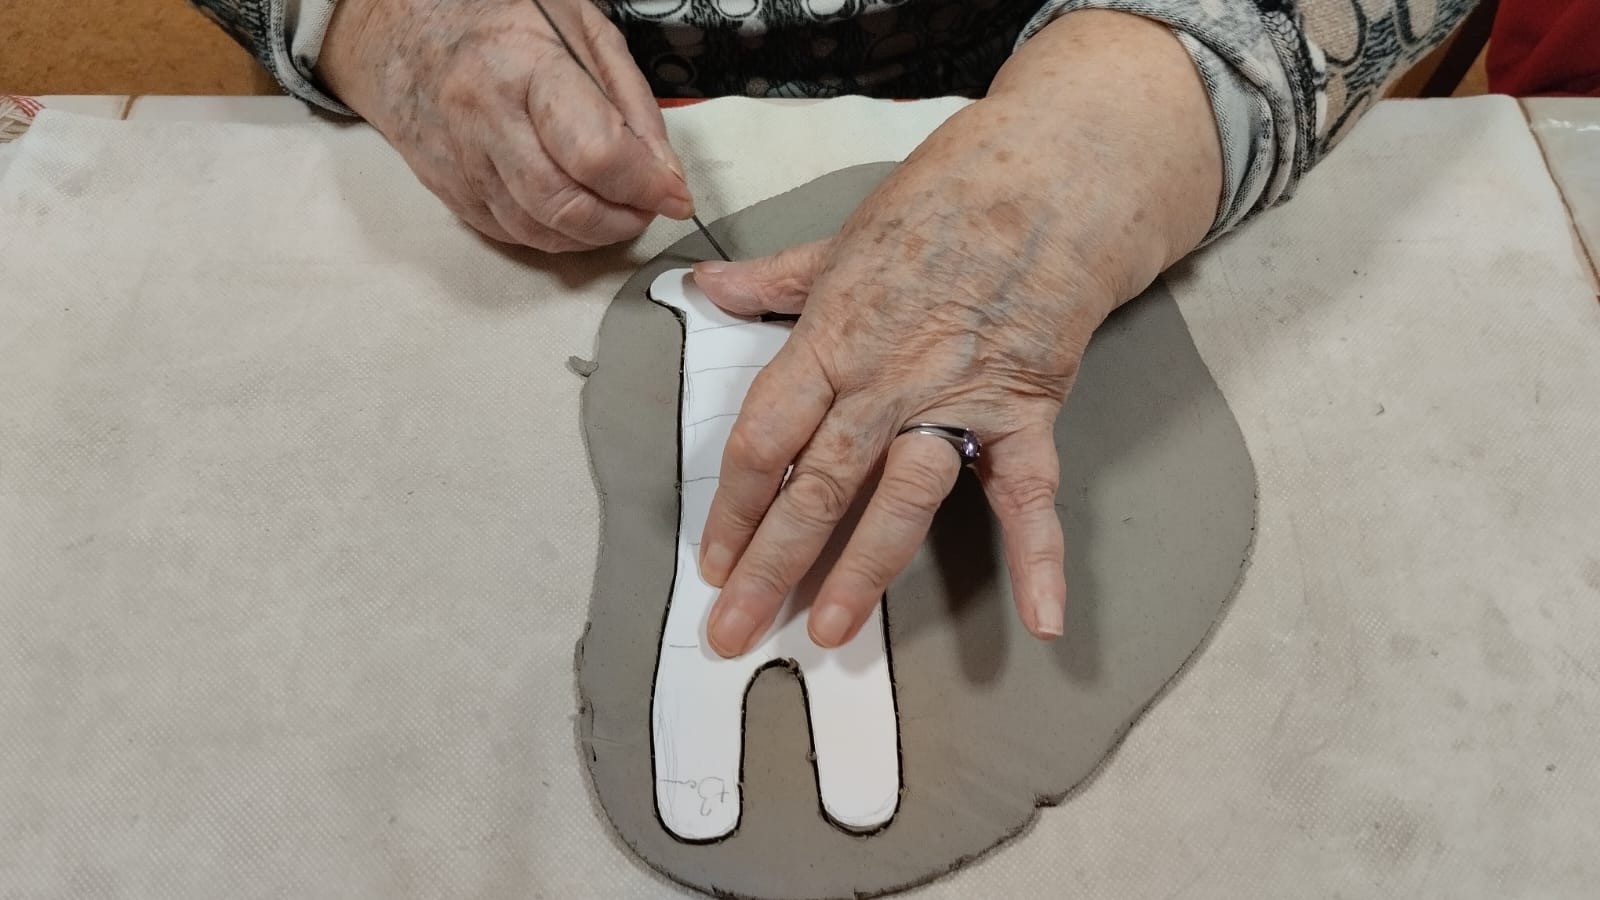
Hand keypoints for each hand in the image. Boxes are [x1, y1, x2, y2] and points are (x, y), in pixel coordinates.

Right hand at [318, 0, 692, 249]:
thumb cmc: (497, 20)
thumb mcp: (580, 28)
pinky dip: (555, 232)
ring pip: (540, 231)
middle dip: (622, 220)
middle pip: (565, 205)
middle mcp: (483, 120)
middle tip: (647, 206)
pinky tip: (573, 209)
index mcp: (522, 67)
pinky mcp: (449, 192)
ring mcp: (460, 163)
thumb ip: (629, 100)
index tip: (674, 195)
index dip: (646, 185)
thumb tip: (664, 173)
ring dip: (592, 234)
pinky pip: (513, 233)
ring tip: (617, 208)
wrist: (401, 33)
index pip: (596, 153)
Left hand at [691, 11, 1223, 656]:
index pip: (762, 437)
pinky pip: (1029, 491)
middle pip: (815, 485)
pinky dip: (1039, 555)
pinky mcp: (1024, 406)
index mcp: (830, 338)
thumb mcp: (841, 238)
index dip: (731, 506)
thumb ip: (773, 280)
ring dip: (863, 569)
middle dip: (770, 566)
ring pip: (899, 497)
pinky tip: (1041, 620)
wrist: (1047, 173)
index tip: (710, 562)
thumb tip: (706, 287)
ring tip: (829, 633)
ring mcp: (955, 396)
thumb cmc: (940, 200)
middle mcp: (884, 378)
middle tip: (733, 633)